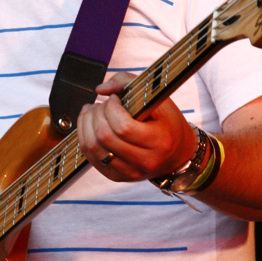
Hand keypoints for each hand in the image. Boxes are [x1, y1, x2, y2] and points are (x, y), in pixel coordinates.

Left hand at [77, 72, 196, 182]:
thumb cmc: (168, 123)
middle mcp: (144, 161)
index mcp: (159, 141)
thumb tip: (100, 89)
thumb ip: (129, 83)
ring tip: (91, 111)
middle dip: (96, 115)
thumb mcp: (159, 99)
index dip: (111, 108)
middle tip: (101, 104)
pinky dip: (85, 138)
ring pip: (93, 148)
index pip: (123, 127)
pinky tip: (89, 126)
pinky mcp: (117, 177)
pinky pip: (91, 158)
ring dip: (85, 125)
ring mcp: (129, 173)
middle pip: (105, 137)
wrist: (176, 155)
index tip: (114, 99)